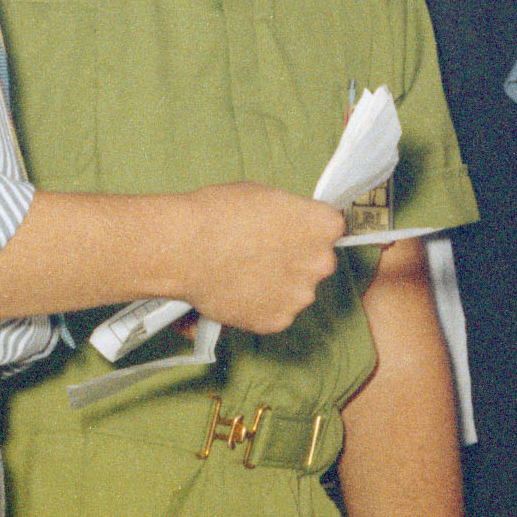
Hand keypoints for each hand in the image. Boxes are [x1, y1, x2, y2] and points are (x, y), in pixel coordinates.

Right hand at [175, 185, 347, 333]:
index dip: (308, 230)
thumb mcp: (264, 195)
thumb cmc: (219, 212)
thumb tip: (291, 226)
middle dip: (297, 260)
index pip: (331, 229)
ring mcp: (300, 296)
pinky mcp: (278, 321)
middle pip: (317, 263)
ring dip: (280, 285)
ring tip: (246, 274)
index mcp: (323, 226)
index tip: (293, 232)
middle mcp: (321, 264)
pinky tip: (239, 292)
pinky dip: (261, 306)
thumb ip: (289, 215)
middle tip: (264, 254)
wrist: (185, 247)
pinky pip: (276, 313)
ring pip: (297, 291)